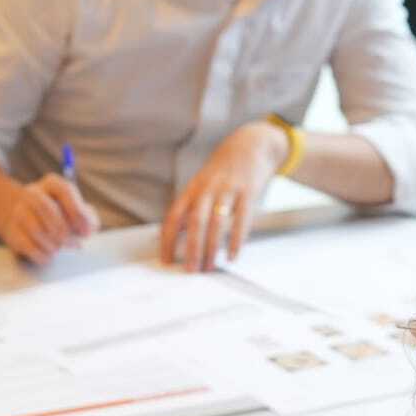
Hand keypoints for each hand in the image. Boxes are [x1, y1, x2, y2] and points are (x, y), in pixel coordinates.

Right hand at [0, 173, 98, 264]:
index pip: (65, 191)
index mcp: (52, 184)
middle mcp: (33, 193)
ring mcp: (19, 211)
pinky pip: (28, 245)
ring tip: (60, 248)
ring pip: (36, 229)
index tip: (86, 232)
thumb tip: (88, 228)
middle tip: (76, 245)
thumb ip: (88, 217)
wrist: (25, 221)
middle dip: (64, 231)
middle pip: (46, 208)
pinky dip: (42, 254)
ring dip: (54, 245)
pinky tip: (49, 255)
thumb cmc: (60, 216)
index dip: (78, 213)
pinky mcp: (12, 231)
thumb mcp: (77, 211)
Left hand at [159, 121, 287, 271]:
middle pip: (195, 221)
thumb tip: (170, 235)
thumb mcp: (201, 185)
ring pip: (217, 222)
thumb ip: (188, 208)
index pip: (174, 216)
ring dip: (212, 247)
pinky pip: (241, 219)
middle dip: (191, 247)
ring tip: (210, 266)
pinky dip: (237, 240)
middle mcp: (207, 189)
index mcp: (192, 189)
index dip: (167, 239)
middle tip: (190, 269)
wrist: (249, 145)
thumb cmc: (222, 172)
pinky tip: (233, 255)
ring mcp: (228, 190)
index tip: (166, 259)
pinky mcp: (247, 192)